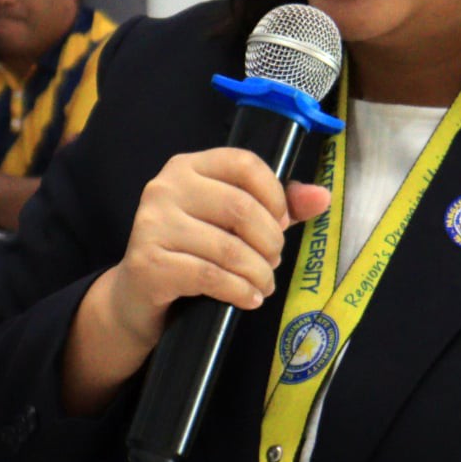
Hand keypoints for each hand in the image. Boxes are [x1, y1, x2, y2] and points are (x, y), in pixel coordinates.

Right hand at [93, 148, 329, 354]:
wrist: (138, 295)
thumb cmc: (192, 250)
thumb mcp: (232, 223)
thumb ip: (277, 207)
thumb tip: (322, 197)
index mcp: (188, 167)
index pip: (244, 163)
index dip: (274, 195)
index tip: (282, 223)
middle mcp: (165, 187)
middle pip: (240, 207)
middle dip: (269, 241)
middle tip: (273, 261)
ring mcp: (152, 224)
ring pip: (228, 248)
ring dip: (258, 272)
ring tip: (263, 283)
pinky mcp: (148, 263)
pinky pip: (210, 276)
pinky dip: (240, 291)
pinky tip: (249, 298)